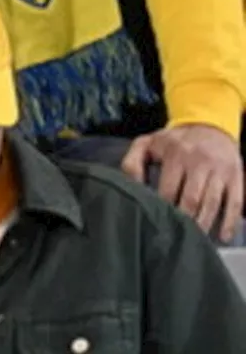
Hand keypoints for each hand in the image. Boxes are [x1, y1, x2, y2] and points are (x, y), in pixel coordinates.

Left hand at [121, 124, 243, 241]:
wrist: (209, 125)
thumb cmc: (174, 141)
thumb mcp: (148, 144)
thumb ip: (132, 162)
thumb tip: (131, 185)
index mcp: (177, 154)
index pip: (168, 189)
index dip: (163, 208)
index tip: (156, 222)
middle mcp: (200, 162)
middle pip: (192, 199)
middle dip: (183, 220)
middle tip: (175, 237)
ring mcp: (220, 171)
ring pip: (212, 203)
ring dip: (204, 224)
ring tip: (195, 240)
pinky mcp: (236, 177)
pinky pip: (235, 202)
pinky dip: (229, 221)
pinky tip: (222, 236)